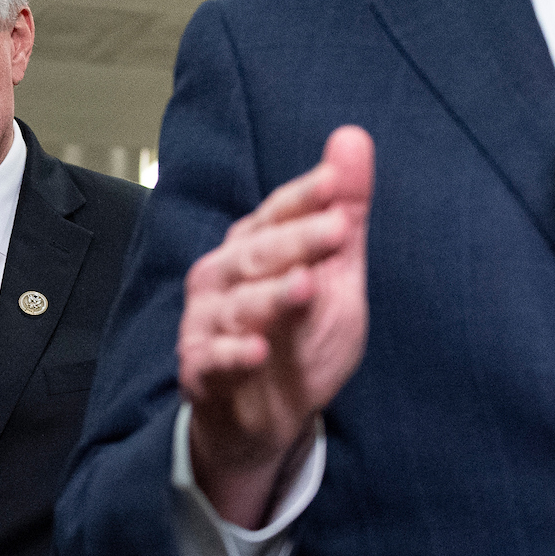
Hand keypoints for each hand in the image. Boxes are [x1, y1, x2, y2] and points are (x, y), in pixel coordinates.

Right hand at [181, 125, 373, 527]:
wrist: (265, 419)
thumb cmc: (300, 336)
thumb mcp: (337, 276)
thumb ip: (345, 212)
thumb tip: (353, 137)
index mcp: (256, 245)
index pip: (280, 212)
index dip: (307, 197)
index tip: (337, 182)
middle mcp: (224, 275)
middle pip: (259, 252)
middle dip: (298, 240)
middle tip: (337, 229)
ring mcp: (209, 322)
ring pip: (239, 304)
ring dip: (272, 296)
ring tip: (305, 286)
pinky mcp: (201, 370)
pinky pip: (214, 359)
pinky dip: (234, 356)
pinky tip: (258, 351)